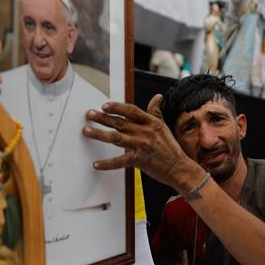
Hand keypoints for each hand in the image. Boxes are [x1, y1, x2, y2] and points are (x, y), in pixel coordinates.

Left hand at [82, 95, 196, 190]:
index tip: (104, 105)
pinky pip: (119, 161)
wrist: (178, 167)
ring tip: (86, 131)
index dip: (117, 107)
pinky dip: (106, 164)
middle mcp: (145, 132)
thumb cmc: (170, 148)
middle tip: (89, 114)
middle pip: (119, 123)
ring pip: (116, 138)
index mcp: (151, 123)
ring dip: (99, 134)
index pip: (131, 111)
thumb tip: (157, 97)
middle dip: (102, 117)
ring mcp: (141, 146)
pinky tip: (96, 164)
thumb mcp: (163, 127)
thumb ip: (156, 112)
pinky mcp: (138, 161)